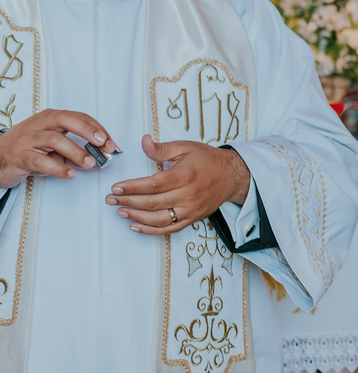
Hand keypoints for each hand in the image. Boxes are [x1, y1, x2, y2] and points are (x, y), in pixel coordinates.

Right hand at [0, 109, 115, 188]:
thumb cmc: (29, 149)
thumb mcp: (54, 145)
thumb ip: (74, 148)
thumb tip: (99, 157)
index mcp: (50, 118)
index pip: (77, 116)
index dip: (96, 128)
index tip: (110, 142)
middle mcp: (39, 124)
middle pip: (65, 120)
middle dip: (87, 130)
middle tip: (103, 144)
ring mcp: (28, 139)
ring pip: (54, 140)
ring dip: (76, 152)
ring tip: (91, 164)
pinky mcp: (20, 156)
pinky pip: (41, 161)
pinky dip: (58, 168)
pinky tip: (71, 174)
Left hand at [107, 134, 250, 234]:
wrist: (232, 175)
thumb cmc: (208, 160)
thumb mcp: (185, 147)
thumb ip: (162, 148)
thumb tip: (143, 142)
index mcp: (184, 175)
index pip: (152, 185)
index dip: (131, 188)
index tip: (116, 188)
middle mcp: (188, 195)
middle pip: (152, 203)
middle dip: (128, 202)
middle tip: (111, 199)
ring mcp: (191, 209)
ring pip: (159, 219)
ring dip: (137, 217)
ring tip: (121, 212)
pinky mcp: (194, 218)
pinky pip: (170, 229)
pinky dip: (151, 230)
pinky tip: (136, 226)